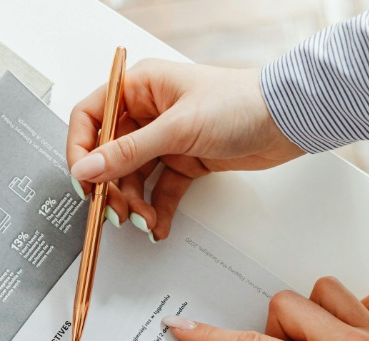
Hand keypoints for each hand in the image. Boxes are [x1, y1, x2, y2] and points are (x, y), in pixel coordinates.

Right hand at [67, 59, 302, 241]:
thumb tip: (88, 167)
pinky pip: (160, 189)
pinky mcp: (185, 160)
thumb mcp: (177, 128)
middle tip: (117, 212)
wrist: (287, 120)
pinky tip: (159, 225)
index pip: (90, 117)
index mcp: (140, 88)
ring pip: (134, 177)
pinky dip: (158, 209)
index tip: (84, 180)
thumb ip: (129, 152)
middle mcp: (148, 112)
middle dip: (112, 187)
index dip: (81, 149)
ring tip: (146, 221)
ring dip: (136, 203)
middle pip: (110, 155)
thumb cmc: (241, 103)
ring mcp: (166, 138)